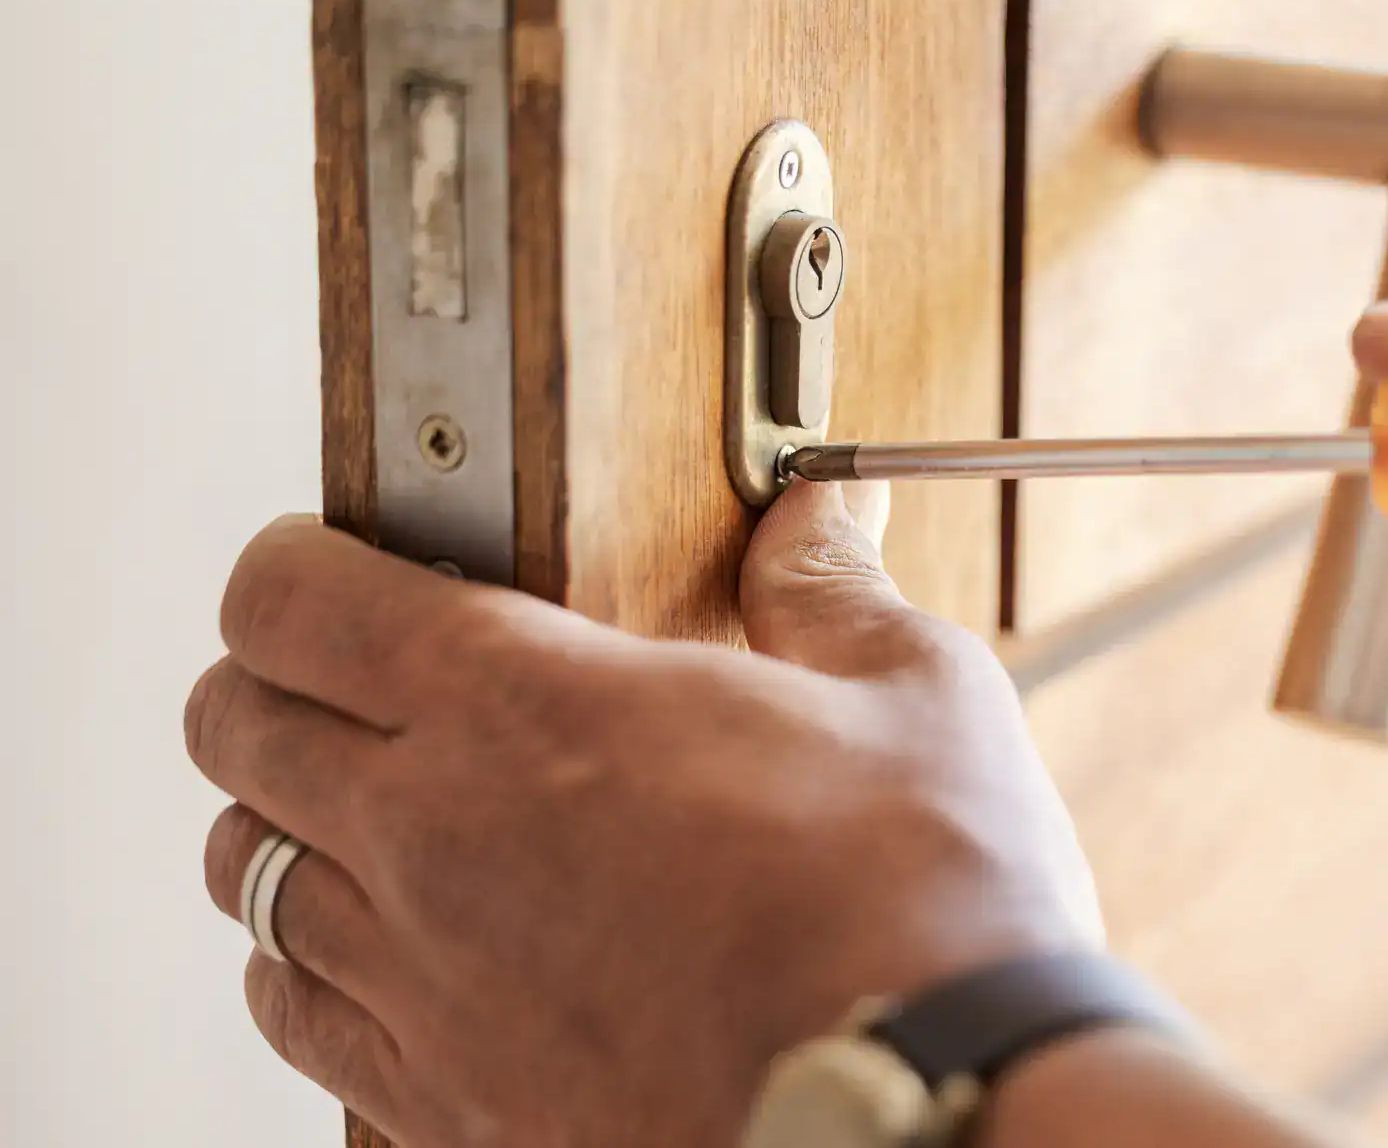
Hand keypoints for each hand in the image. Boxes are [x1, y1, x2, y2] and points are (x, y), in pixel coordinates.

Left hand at [185, 484, 1100, 1146]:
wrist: (930, 1115)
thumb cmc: (929, 907)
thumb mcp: (914, 697)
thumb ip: (828, 596)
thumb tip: (812, 523)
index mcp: (527, 703)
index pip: (291, 602)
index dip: (292, 564)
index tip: (328, 561)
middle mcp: (435, 838)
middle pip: (231, 730)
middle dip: (270, 683)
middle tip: (342, 675)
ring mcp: (427, 986)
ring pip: (245, 878)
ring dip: (285, 827)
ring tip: (360, 815)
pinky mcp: (449, 1108)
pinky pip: (298, 1021)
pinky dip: (311, 974)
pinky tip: (386, 958)